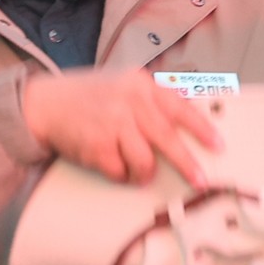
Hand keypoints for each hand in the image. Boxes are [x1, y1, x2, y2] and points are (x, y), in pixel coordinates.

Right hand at [24, 69, 221, 187]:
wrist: (45, 103)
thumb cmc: (90, 96)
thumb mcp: (125, 84)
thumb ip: (154, 97)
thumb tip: (191, 109)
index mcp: (141, 84)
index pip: (179, 107)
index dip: (201, 128)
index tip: (218, 145)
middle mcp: (129, 102)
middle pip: (166, 138)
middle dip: (187, 163)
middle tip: (201, 180)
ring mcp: (111, 124)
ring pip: (144, 161)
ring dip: (145, 173)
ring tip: (141, 173)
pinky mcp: (95, 146)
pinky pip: (119, 172)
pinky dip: (120, 174)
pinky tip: (113, 165)